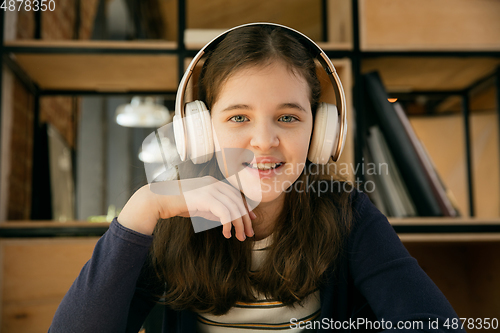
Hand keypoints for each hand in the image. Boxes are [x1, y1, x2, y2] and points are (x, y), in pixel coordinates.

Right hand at [117, 177, 255, 240]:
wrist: (160, 200)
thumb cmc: (178, 203)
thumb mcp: (201, 205)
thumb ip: (214, 208)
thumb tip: (228, 219)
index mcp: (214, 182)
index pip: (236, 195)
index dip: (246, 208)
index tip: (251, 220)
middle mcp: (215, 183)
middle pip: (238, 201)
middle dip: (246, 219)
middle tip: (250, 233)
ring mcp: (210, 189)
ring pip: (233, 208)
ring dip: (239, 225)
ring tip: (240, 237)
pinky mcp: (206, 198)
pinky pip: (225, 213)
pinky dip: (228, 225)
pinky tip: (226, 234)